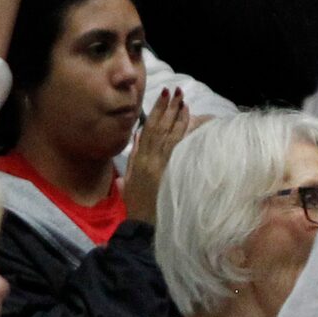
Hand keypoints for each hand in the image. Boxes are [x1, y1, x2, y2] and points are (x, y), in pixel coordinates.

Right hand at [121, 89, 195, 223]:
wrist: (142, 226)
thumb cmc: (137, 205)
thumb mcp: (129, 180)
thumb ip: (133, 156)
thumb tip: (138, 135)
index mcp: (138, 160)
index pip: (149, 129)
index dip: (156, 111)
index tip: (163, 95)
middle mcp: (149, 160)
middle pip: (160, 128)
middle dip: (168, 108)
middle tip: (176, 90)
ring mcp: (160, 166)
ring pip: (170, 135)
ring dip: (177, 116)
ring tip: (183, 99)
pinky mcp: (169, 173)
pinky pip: (176, 148)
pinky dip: (182, 133)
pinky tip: (188, 121)